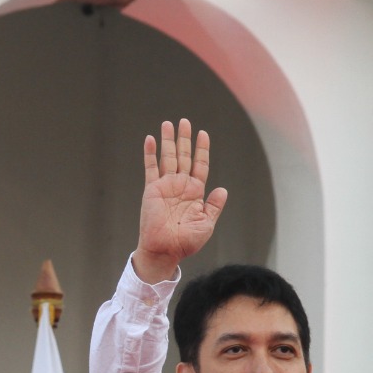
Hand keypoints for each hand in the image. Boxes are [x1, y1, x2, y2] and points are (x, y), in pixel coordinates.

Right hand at [131, 118, 227, 282]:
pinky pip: (150, 168)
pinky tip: (151, 140)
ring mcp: (165, 186)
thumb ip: (213, 206)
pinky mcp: (152, 190)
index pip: (200, 165)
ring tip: (168, 124)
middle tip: (184, 122)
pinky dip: (150, 154)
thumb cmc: (186, 242)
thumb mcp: (206, 224)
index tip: (203, 134)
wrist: (165, 250)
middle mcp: (180, 186)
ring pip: (167, 158)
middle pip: (183, 156)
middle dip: (184, 139)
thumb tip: (222, 189)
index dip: (202, 149)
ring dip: (168, 141)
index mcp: (195, 192)